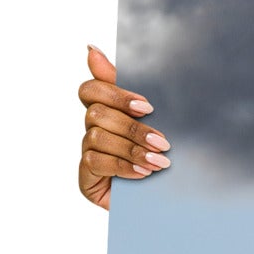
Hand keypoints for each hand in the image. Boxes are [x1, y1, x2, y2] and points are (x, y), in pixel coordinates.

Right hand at [77, 45, 169, 208]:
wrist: (167, 204)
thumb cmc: (160, 158)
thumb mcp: (155, 121)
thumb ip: (129, 89)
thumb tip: (91, 48)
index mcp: (107, 111)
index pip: (91, 89)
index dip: (115, 94)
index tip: (147, 107)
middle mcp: (93, 130)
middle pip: (97, 113)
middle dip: (132, 128)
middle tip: (163, 142)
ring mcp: (87, 154)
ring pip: (97, 137)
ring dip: (132, 149)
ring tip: (159, 162)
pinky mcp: (86, 178)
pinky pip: (96, 162)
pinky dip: (123, 166)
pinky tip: (143, 174)